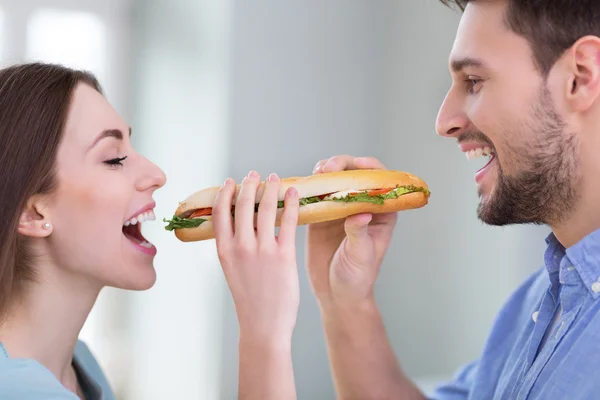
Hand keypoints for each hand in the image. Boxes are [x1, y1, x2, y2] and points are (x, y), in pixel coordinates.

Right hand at [213, 171, 299, 342]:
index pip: (221, 211)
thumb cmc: (249, 299)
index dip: (225, 192)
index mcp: (224, 250)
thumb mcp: (231, 270)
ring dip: (271, 188)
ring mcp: (262, 250)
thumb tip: (240, 224)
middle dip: (249, 184)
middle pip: (243, 204)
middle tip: (255, 174)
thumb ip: (234, 246)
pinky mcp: (284, 256)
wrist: (263, 325)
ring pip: (266, 208)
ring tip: (276, 177)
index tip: (231, 180)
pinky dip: (292, 203)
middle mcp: (240, 246)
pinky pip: (289, 221)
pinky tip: (294, 192)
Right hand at [306, 155, 397, 308]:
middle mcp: (361, 207)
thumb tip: (362, 214)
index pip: (380, 183)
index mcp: (380, 215)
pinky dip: (310, 186)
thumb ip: (360, 234)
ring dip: (325, 171)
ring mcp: (340, 209)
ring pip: (335, 180)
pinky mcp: (321, 215)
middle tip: (328, 169)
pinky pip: (316, 194)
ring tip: (317, 174)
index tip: (358, 164)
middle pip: (355, 175)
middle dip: (343, 165)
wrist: (336, 294)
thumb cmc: (357, 278)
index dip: (371, 168)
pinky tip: (303, 185)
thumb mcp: (361, 256)